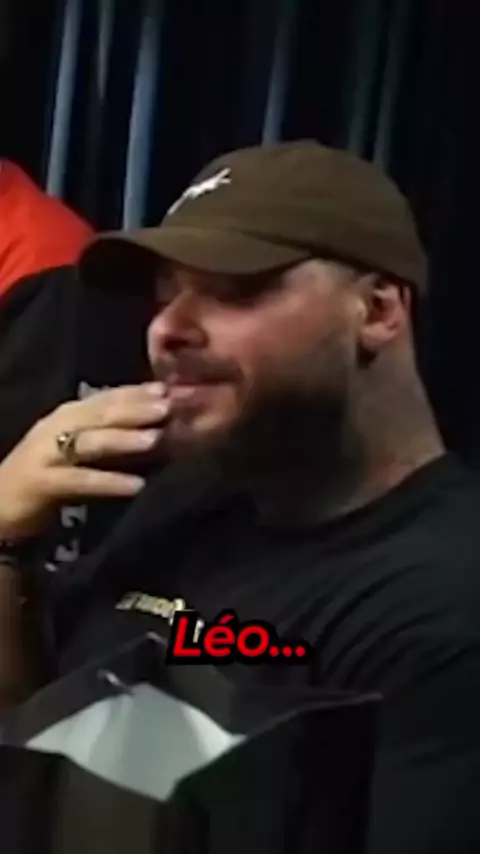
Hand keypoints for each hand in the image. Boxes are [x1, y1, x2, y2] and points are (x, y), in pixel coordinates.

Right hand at [0, 382, 170, 539]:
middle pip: (99, 414)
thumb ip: (108, 436)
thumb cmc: (47, 476)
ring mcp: (46, 454)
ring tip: (156, 439)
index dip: (134, 392)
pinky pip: (80, 480)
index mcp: (66, 416)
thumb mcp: (77, 450)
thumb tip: (154, 427)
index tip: (166, 389)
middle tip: (168, 406)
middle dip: (135, 409)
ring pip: (89, 442)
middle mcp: (55, 428)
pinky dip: (108, 482)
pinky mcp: (42, 482)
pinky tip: (135, 485)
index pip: (104, 399)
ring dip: (123, 439)